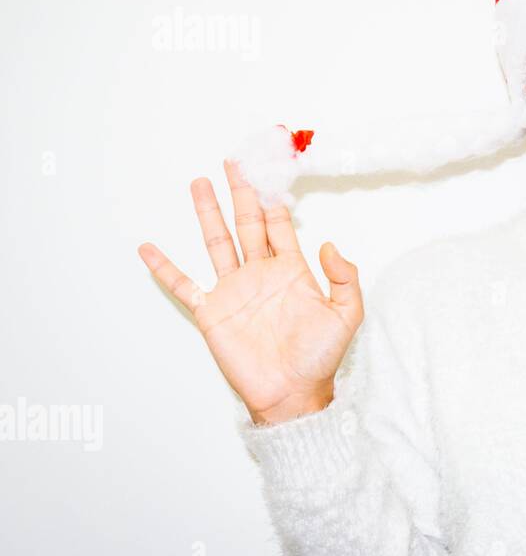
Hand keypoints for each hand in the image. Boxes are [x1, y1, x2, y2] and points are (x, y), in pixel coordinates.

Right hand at [138, 159, 363, 424]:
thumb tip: (329, 243)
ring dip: (208, 213)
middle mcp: (260, 274)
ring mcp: (234, 291)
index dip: (274, 199)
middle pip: (247, 223)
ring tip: (199, 183)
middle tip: (234, 161)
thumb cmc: (320, 358)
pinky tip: (148, 248)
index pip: (281, 225)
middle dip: (241, 193)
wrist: (292, 394)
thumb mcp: (347, 315)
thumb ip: (344, 277)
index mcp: (293, 271)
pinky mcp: (212, 312)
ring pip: (217, 242)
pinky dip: (165, 268)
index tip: (268, 170)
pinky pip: (183, 285)